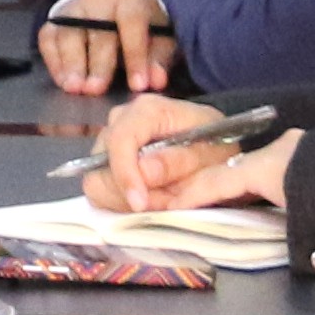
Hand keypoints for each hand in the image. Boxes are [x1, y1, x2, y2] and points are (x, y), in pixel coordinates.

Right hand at [38, 0, 180, 98]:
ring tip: (74, 88)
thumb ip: (158, 59)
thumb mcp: (162, 36)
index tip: (138, 85)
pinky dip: (53, 59)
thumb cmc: (144, 24)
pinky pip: (49, 36)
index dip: (135, 54)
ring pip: (68, 30)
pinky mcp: (57, 17)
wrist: (120, 1)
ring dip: (71, 62)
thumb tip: (155, 82)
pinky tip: (62, 81)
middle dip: (98, 62)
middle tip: (95, 90)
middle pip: (96, 27)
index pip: (132, 19)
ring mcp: (75, 4)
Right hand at [85, 99, 295, 215]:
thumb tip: (143, 171)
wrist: (214, 145)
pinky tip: (152, 201)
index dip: (125, 173)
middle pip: (102, 165)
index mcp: (146, 110)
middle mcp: (121, 120)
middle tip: (167, 204)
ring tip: (165, 201)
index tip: (140, 204)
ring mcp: (110, 141)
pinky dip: (124, 204)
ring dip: (128, 202)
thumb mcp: (211, 153)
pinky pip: (102, 191)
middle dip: (130, 194)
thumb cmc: (215, 144)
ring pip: (99, 182)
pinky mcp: (107, 162)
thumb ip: (179, 162)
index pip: (120, 139)